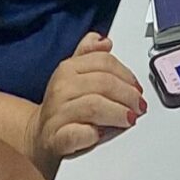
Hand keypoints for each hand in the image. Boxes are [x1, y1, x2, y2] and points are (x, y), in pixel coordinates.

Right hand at [25, 33, 147, 170]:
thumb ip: (90, 55)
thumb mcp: (75, 75)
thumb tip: (105, 41)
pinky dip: (95, 134)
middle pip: (104, 83)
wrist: (40, 135)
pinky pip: (79, 134)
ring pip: (95, 106)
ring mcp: (57, 113)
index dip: (127, 75)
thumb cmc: (64, 106)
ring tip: (129, 119)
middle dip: (128, 95)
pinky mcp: (56, 138)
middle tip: (139, 106)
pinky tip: (102, 134)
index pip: (104, 62)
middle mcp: (61, 88)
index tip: (138, 88)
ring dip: (118, 113)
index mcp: (68, 68)